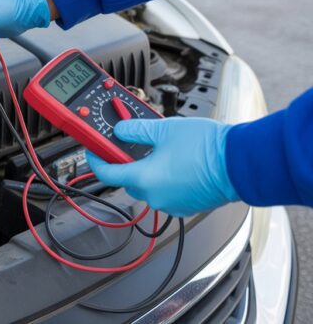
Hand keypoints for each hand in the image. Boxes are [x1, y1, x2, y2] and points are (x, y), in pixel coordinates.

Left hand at [86, 118, 239, 216]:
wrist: (241, 163)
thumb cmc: (207, 148)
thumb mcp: (164, 128)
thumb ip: (136, 129)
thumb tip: (120, 130)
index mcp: (143, 179)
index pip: (106, 173)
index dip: (96, 159)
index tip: (93, 150)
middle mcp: (155, 197)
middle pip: (127, 180)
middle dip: (124, 163)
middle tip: (126, 144)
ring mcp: (172, 204)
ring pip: (147, 187)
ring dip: (145, 171)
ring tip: (156, 150)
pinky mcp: (187, 205)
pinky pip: (165, 192)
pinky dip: (163, 179)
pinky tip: (173, 163)